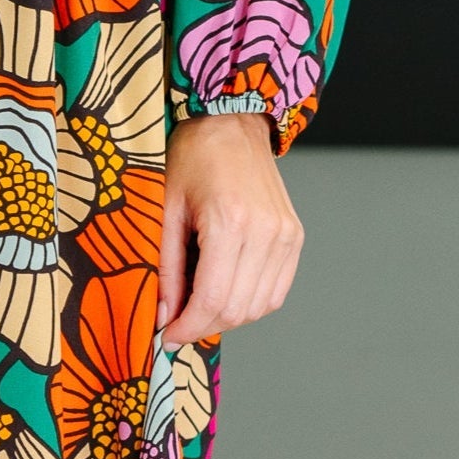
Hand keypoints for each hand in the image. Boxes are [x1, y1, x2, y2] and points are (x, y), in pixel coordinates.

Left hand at [158, 111, 303, 349]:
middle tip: (175, 323)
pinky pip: (276, 291)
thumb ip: (166, 266)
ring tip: (197, 305)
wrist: (231, 123)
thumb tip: (164, 315)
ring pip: (260, 306)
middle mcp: (266, 232)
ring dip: (226, 318)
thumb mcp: (164, 208)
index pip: (213, 299)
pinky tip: (224, 291)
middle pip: (238, 309)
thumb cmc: (190, 157)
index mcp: (231, 221)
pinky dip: (249, 302)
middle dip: (203, 326)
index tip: (166, 335)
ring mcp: (286, 236)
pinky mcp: (294, 237)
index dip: (187, 327)